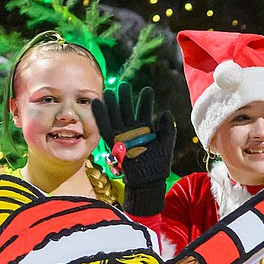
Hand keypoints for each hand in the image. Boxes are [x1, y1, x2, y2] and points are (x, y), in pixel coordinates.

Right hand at [92, 83, 175, 215]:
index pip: (144, 110)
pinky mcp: (113, 141)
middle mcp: (133, 130)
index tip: (148, 89)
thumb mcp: (166, 144)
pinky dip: (100, 115)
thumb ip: (168, 128)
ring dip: (113, 103)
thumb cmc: (158, 164)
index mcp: (146, 129)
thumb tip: (166, 112)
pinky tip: (96, 102)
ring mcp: (122, 135)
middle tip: (124, 85)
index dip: (145, 100)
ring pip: (115, 115)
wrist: (148, 178)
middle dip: (125, 97)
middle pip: (127, 109)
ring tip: (111, 90)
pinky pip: (104, 126)